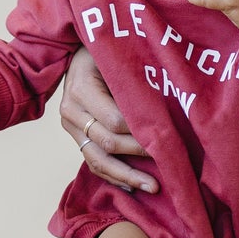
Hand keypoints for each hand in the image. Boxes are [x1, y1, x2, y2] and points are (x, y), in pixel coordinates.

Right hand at [58, 50, 156, 194]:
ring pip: (97, 160)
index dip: (141, 131)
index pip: (114, 120)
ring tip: (152, 187)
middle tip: (168, 161)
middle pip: (107, 142)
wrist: (78, 52)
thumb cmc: (105, 50)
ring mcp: (71, 127)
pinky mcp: (75, 136)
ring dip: (126, 176)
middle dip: (138, 154)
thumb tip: (167, 109)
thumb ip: (134, 80)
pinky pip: (92, 162)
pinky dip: (113, 176)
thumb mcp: (116, 56)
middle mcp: (71, 111)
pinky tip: (132, 187)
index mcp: (81, 88)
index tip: (167, 136)